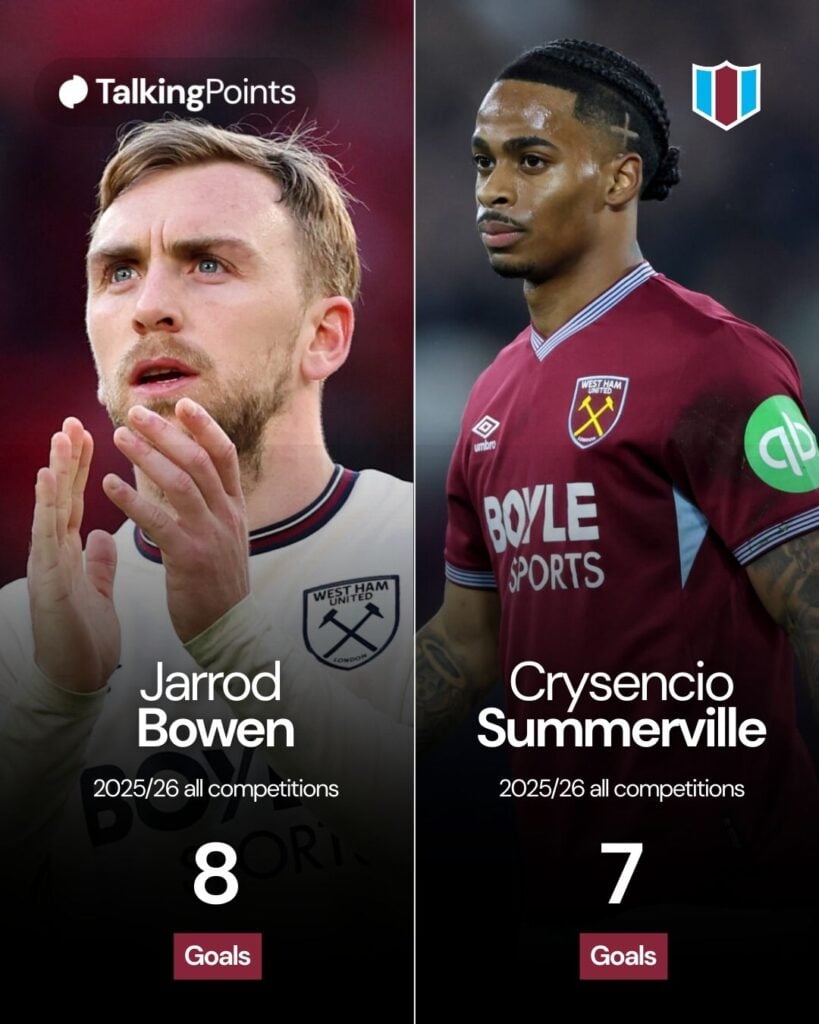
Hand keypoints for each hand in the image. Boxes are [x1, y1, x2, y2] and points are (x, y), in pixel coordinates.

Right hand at [28, 419, 119, 691]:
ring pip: (52, 508)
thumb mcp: (95, 589)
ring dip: (55, 472)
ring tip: (61, 438)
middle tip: (72, 421)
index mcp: (69, 551)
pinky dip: (46, 505)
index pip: (77, 500)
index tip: (87, 434)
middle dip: (67, 458)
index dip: (81, 468)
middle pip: (62, 496)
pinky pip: (48, 536)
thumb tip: (103, 537)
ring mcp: (48, 562)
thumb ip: (97, 562)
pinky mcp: (48, 579)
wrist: (75, 675)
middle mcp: (55, 551)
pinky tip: (47, 479)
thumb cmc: (82, 635)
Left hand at [103, 398, 249, 643]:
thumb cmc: (219, 582)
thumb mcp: (227, 536)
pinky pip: (158, 521)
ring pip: (180, 483)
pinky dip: (132, 500)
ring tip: (119, 437)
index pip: (224, 455)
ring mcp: (210, 536)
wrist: (228, 627)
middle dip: (166, 432)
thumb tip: (194, 474)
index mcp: (235, 508)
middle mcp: (225, 516)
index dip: (205, 426)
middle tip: (136, 413)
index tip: (183, 403)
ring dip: (147, 456)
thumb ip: (213, 505)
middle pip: (198, 460)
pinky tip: (110, 485)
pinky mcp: (189, 558)